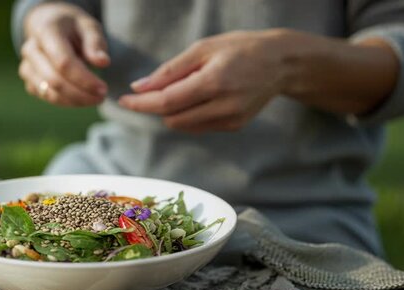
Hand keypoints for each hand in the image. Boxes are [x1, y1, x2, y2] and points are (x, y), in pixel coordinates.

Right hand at [18, 2, 109, 105]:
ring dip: (75, 101)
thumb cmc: (72, 27)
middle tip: (102, 97)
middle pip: (55, 81)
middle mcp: (31, 49)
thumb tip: (103, 62)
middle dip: (81, 94)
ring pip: (50, 93)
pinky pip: (47, 97)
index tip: (103, 88)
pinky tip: (82, 97)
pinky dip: (67, 102)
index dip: (84, 79)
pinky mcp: (29, 81)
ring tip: (95, 98)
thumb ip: (95, 43)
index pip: (63, 62)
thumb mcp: (88, 26)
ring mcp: (27, 67)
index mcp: (46, 31)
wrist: (49, 25)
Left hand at [118, 30, 287, 131]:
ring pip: (183, 126)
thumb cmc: (239, 48)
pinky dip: (188, 115)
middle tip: (149, 91)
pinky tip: (197, 98)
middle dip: (154, 107)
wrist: (280, 63)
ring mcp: (230, 120)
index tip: (123, 101)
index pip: (166, 102)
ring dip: (171, 112)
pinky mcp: (234, 127)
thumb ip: (169, 71)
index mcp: (214, 82)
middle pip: (171, 118)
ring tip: (182, 89)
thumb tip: (140, 87)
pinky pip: (198, 127)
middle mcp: (223, 106)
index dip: (141, 104)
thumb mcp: (203, 49)